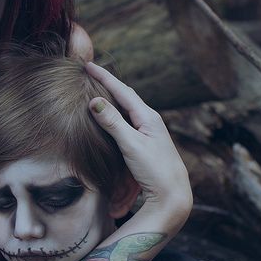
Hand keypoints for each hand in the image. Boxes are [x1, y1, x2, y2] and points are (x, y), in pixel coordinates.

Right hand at [85, 62, 191, 221]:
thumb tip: (94, 101)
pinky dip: (116, 117)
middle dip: (109, 84)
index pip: (122, 90)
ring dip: (112, 100)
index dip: (105, 77)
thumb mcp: (131, 145)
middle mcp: (150, 121)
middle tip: (91, 73)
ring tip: (98, 90)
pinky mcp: (146, 145)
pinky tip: (111, 119)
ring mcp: (149, 133)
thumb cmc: (155, 170)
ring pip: (127, 110)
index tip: (88, 65)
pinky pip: (127, 123)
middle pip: (126, 97)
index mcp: (148, 116)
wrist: (172, 195)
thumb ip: (113, 123)